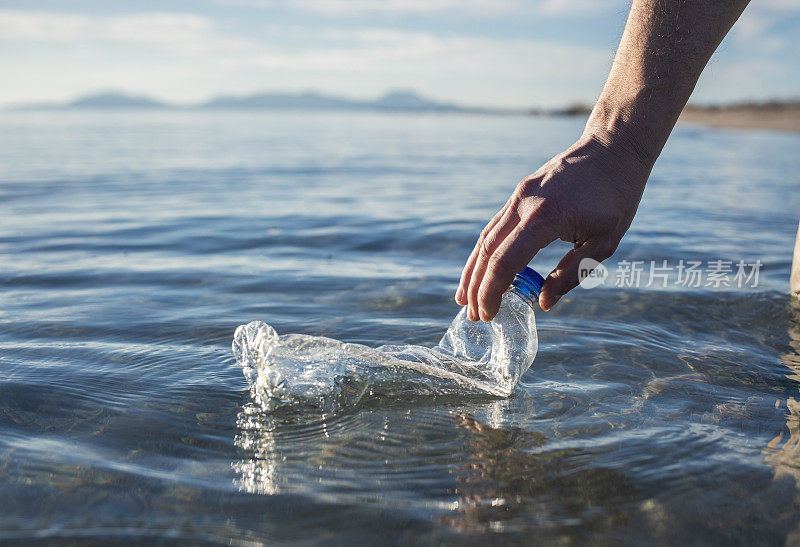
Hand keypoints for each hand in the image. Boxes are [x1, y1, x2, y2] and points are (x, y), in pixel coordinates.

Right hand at [455, 132, 652, 320]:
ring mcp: (519, 196)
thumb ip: (571, 273)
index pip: (505, 261)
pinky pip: (496, 226)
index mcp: (545, 218)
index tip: (487, 314)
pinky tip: (483, 268)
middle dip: (476, 287)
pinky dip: (485, 251)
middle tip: (472, 315)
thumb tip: (542, 302)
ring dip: (473, 270)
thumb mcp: (603, 242)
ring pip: (485, 237)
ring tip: (464, 297)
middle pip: (487, 251)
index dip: (491, 292)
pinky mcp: (520, 192)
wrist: (613, 148)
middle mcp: (524, 205)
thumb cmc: (616, 197)